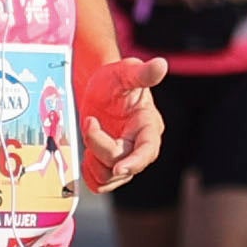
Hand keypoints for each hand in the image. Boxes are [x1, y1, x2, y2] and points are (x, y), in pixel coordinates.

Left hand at [78, 50, 168, 192]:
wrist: (97, 87)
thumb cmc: (115, 79)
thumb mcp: (126, 72)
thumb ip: (142, 73)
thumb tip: (161, 64)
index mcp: (148, 126)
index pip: (148, 150)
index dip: (136, 161)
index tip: (119, 168)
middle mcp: (139, 145)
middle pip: (122, 163)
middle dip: (100, 147)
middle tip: (89, 120)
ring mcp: (124, 156)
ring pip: (110, 178)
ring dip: (93, 162)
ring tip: (87, 132)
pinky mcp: (109, 162)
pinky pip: (101, 182)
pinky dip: (90, 174)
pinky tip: (85, 155)